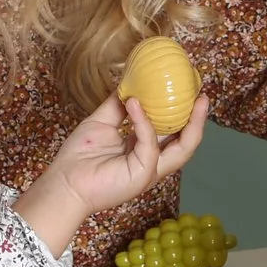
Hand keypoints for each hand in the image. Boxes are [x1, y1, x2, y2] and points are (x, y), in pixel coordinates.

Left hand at [14, 95, 209, 254]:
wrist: (63, 182)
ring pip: (183, 148)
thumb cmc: (79, 158)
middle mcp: (153, 162)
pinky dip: (144, 122)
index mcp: (145, 151)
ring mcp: (150, 170)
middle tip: (203, 96)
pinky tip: (134, 103)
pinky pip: (149, 144)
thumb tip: (130, 85)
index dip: (184, 114)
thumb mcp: (102, 122)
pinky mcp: (141, 174)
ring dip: (192, 123)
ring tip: (196, 99)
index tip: (189, 91)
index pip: (174, 133)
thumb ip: (118, 106)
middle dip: (199, 120)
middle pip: (187, 143)